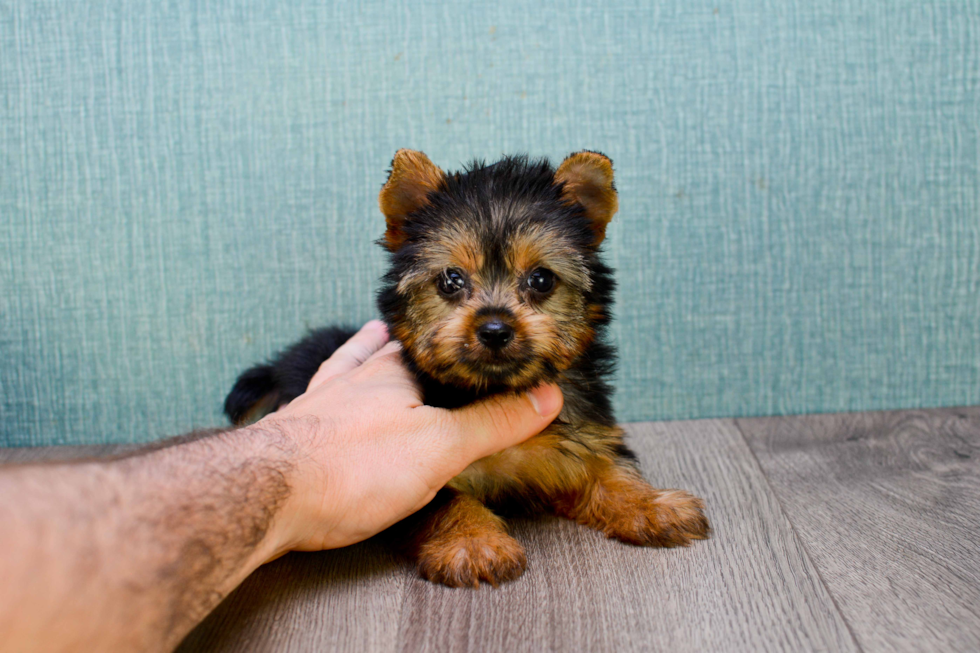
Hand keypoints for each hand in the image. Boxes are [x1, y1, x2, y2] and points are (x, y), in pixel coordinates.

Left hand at [258, 321, 562, 554]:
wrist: (264, 495)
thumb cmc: (352, 468)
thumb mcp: (441, 447)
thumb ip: (494, 422)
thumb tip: (548, 397)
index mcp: (396, 372)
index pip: (443, 348)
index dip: (467, 344)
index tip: (485, 337)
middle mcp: (358, 377)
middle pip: (394, 350)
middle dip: (415, 341)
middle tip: (432, 329)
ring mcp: (323, 401)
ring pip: (351, 364)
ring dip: (367, 350)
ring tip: (376, 331)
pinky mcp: (296, 430)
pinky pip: (320, 394)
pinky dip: (331, 382)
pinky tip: (325, 382)